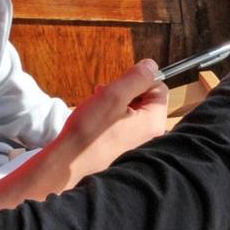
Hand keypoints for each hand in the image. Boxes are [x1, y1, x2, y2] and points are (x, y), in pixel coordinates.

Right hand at [54, 60, 168, 185]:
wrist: (69, 164)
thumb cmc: (91, 130)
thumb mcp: (114, 95)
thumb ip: (137, 78)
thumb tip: (152, 65)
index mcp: (154, 121)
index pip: (160, 88)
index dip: (139, 81)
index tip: (119, 86)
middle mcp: (151, 134)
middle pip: (147, 99)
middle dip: (126, 92)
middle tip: (105, 94)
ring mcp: (138, 143)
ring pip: (133, 110)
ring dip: (116, 103)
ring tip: (98, 106)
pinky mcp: (125, 148)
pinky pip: (125, 124)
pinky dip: (112, 117)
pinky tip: (97, 119)